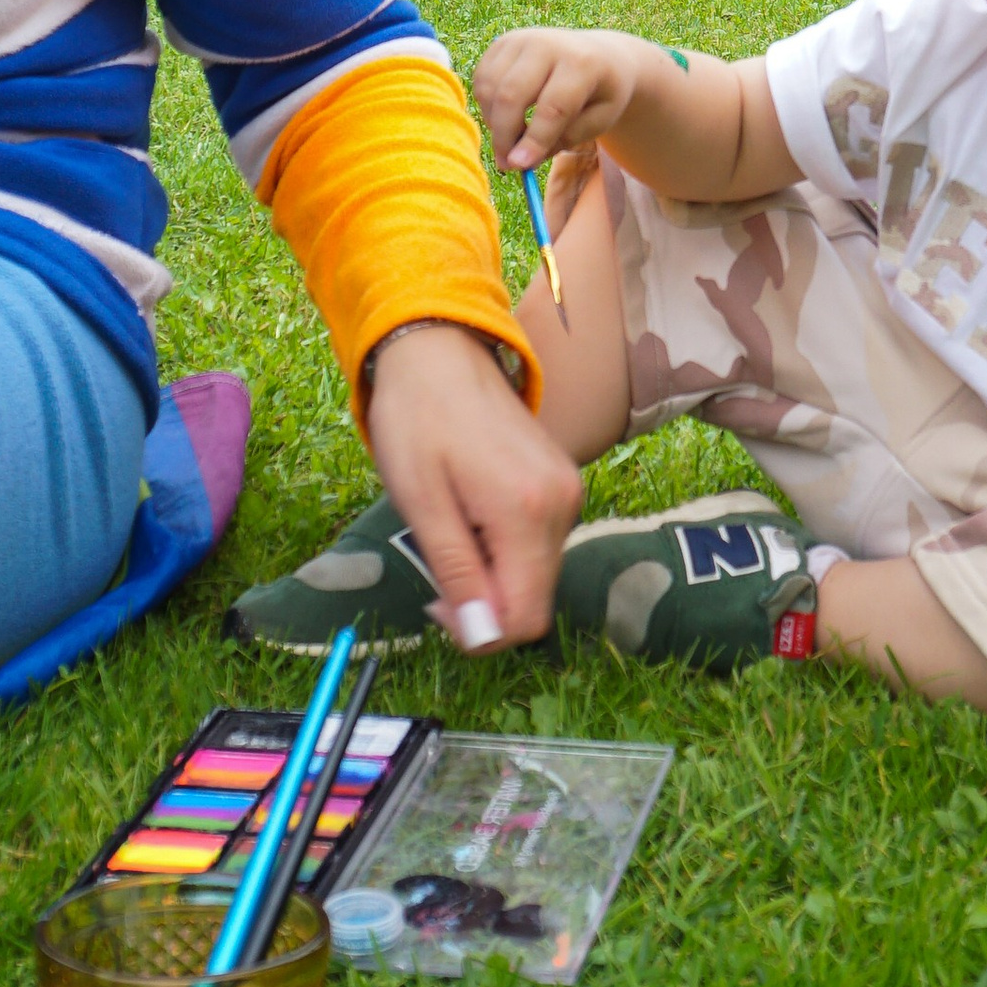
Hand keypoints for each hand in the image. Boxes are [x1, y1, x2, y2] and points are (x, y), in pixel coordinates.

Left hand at [361, 325, 582, 650]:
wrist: (440, 351)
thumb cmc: (418, 420)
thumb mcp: (421, 502)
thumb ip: (457, 571)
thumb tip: (481, 635)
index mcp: (527, 511)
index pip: (525, 617)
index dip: (480, 631)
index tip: (438, 603)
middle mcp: (562, 504)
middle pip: (534, 597)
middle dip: (485, 599)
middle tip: (436, 564)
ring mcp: (568, 491)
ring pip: (536, 572)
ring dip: (493, 570)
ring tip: (453, 524)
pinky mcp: (562, 482)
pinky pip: (539, 541)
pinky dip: (505, 545)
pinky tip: (472, 510)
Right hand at [474, 27, 645, 171]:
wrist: (600, 53)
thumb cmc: (600, 93)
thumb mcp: (599, 120)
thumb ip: (564, 140)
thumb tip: (520, 160)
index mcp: (582, 63)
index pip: (553, 107)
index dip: (534, 139)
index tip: (519, 166)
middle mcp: (548, 44)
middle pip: (512, 95)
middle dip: (504, 135)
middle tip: (507, 164)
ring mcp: (522, 39)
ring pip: (490, 88)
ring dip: (493, 122)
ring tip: (513, 137)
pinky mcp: (503, 42)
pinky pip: (481, 80)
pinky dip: (486, 105)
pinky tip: (505, 115)